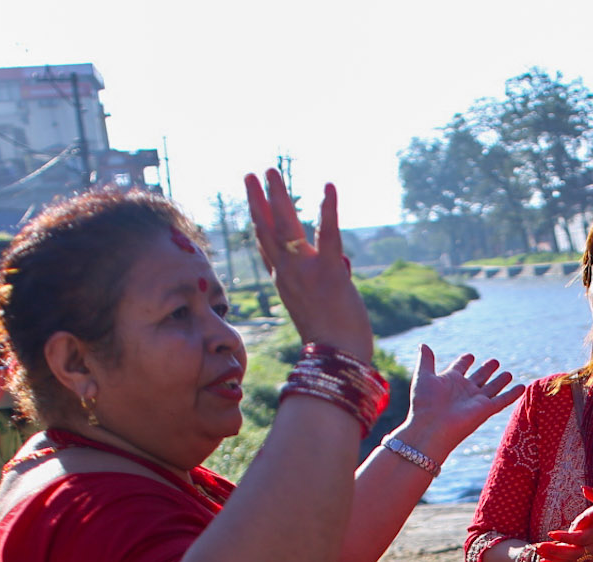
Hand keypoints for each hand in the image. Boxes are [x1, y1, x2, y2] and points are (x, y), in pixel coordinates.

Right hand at [244, 168, 372, 359]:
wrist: (337, 361)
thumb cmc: (333, 346)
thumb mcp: (321, 311)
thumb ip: (325, 286)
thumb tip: (341, 267)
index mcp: (285, 285)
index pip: (267, 250)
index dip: (260, 224)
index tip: (254, 204)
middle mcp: (288, 275)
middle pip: (266, 230)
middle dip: (258, 200)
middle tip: (251, 173)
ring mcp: (305, 271)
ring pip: (285, 225)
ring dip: (278, 195)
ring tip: (271, 170)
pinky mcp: (329, 271)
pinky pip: (327, 233)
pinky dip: (328, 208)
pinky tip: (328, 186)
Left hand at [397, 346, 524, 457]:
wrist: (431, 428)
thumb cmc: (424, 404)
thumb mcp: (423, 377)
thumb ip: (426, 361)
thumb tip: (424, 345)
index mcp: (450, 381)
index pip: (460, 367)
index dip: (465, 361)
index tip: (469, 356)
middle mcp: (465, 390)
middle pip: (479, 377)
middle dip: (486, 370)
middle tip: (494, 362)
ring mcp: (476, 400)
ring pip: (492, 387)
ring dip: (500, 380)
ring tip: (508, 373)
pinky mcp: (486, 409)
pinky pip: (503, 400)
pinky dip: (513, 394)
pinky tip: (522, 387)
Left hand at [537, 488, 592, 561]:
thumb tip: (583, 488)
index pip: (582, 538)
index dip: (566, 537)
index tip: (551, 533)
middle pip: (574, 552)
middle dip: (555, 550)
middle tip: (538, 545)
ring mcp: (592, 558)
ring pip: (571, 561)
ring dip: (553, 558)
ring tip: (537, 550)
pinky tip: (543, 560)